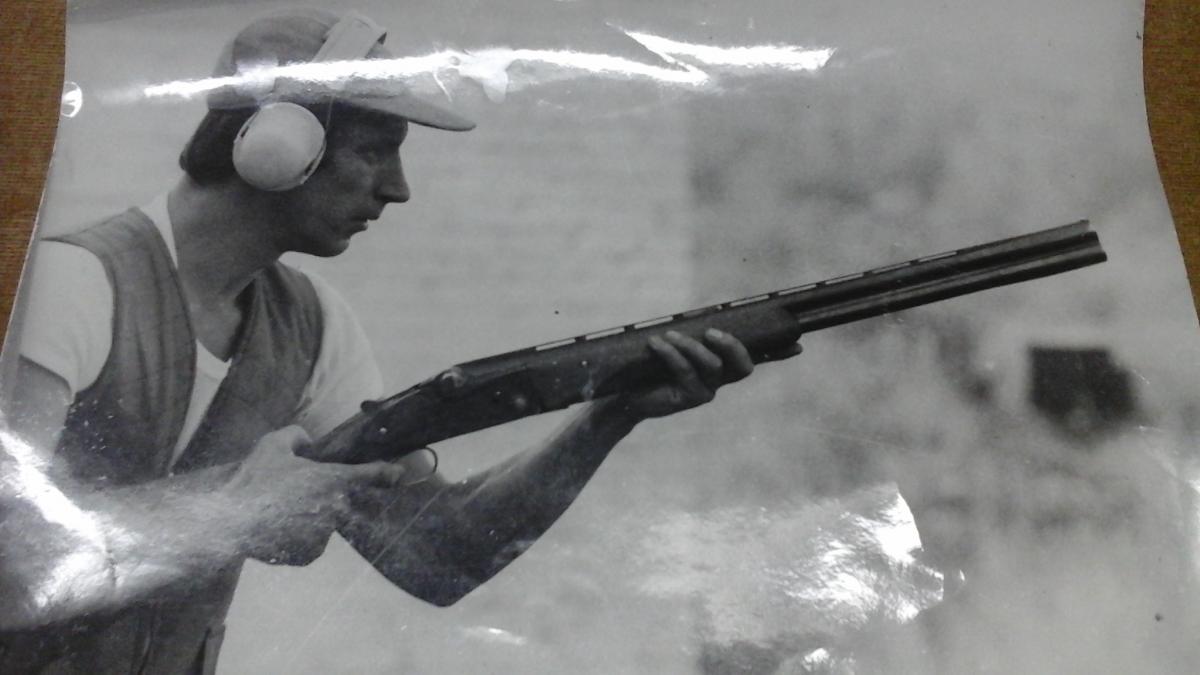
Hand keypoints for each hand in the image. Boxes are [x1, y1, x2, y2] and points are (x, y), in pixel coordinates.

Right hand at [223, 426, 407, 564]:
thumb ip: (298, 436)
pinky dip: (302, 536)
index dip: (387, 474)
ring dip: (317, 518)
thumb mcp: (274, 444)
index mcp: (333, 481)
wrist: (228, 520)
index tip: (399, 474)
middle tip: (314, 495)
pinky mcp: (309, 555)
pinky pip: (313, 543)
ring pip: (329, 524)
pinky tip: (280, 527)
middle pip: (353, 505)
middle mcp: (335, 510)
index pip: (371, 476)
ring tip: (285, 511)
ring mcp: (323, 536)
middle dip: (343, 499)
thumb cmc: (252, 478)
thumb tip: (308, 443)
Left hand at [617, 328, 799, 419]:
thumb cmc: (650, 363)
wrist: (624, 392)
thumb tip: (701, 314)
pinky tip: (657, 343)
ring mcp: (706, 391)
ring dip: (691, 347)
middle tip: (713, 332)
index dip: (779, 353)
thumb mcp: (672, 343)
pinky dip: (671, 354)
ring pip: (713, 367)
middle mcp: (720, 379)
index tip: (798, 343)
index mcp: (722, 362)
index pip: (756, 357)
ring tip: (670, 335)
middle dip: (733, 346)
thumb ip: (691, 331)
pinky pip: (685, 372)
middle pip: (744, 366)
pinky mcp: (688, 399)